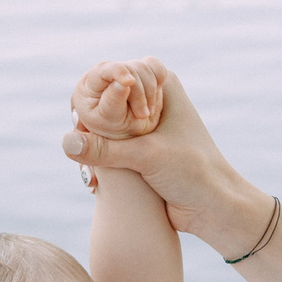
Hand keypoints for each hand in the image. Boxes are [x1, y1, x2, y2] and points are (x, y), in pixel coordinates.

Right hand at [59, 61, 274, 257]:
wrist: (213, 209)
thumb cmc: (192, 172)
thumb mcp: (145, 156)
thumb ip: (103, 148)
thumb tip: (68, 142)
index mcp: (163, 86)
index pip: (119, 72)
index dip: (100, 90)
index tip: (83, 116)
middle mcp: (155, 102)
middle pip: (110, 100)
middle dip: (92, 121)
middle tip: (80, 140)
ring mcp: (148, 126)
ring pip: (109, 127)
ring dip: (95, 144)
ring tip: (87, 167)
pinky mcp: (143, 151)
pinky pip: (114, 149)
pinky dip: (102, 160)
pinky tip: (93, 180)